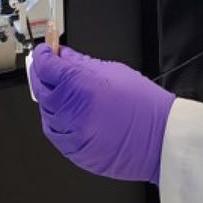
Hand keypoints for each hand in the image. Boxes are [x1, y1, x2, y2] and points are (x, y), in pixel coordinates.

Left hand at [29, 44, 174, 183]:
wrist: (160, 139)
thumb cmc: (144, 106)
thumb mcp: (113, 71)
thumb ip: (82, 63)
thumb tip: (64, 55)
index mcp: (83, 87)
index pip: (48, 67)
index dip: (44, 55)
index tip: (45, 51)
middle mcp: (73, 112)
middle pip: (42, 89)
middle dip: (42, 74)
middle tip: (48, 66)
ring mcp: (71, 134)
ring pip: (45, 111)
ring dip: (48, 97)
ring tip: (62, 89)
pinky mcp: (73, 152)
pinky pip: (53, 132)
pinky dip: (54, 119)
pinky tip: (66, 111)